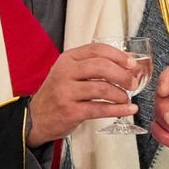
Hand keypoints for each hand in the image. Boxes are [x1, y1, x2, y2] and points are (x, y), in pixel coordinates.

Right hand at [26, 43, 140, 145]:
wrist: (36, 118)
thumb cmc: (58, 94)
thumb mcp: (69, 73)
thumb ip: (91, 67)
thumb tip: (126, 66)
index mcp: (67, 59)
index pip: (97, 50)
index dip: (118, 55)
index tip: (131, 64)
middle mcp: (65, 73)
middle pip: (101, 67)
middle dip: (122, 75)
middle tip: (132, 83)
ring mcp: (66, 92)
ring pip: (102, 88)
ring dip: (120, 94)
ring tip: (126, 98)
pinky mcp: (71, 111)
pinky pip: (100, 109)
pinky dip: (118, 110)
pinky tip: (128, 110)